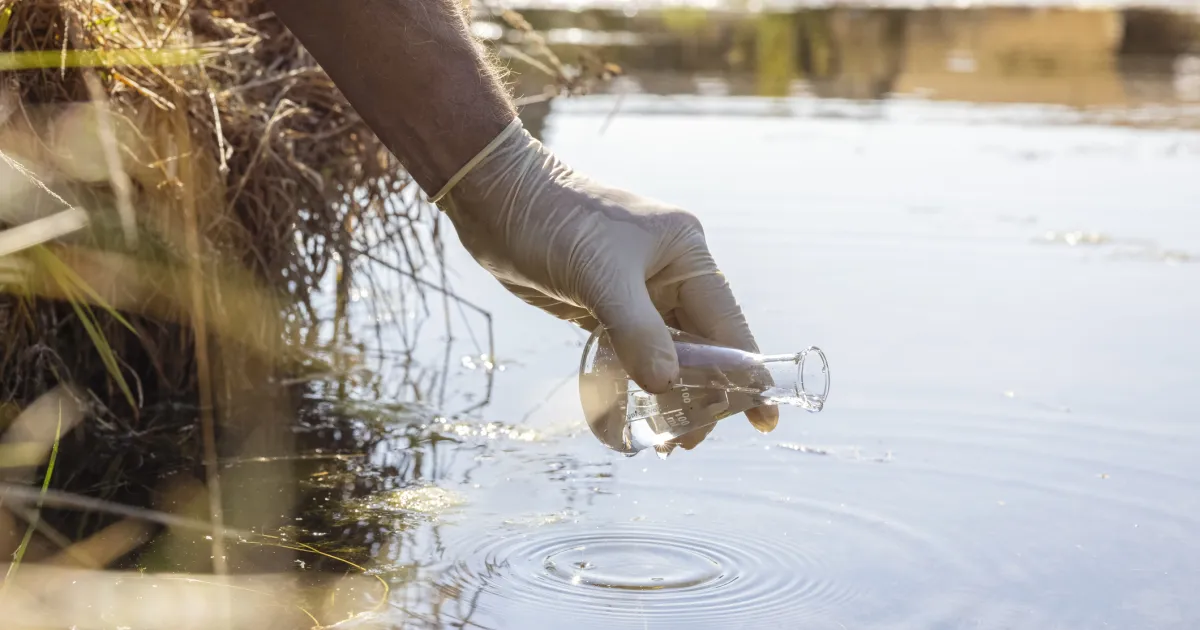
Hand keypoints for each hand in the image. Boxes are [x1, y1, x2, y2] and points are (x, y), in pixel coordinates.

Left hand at [436, 119, 777, 445]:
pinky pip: (633, 352)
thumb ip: (636, 331)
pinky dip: (636, 381)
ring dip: (667, 394)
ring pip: (668, 353)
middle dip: (701, 395)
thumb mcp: (598, 276)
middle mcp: (670, 273)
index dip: (745, 374)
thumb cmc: (552, 222)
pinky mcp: (606, 306)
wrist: (495, 198)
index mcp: (686, 255)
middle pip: (702, 346)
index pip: (728, 324)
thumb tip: (667, 385)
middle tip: (684, 442)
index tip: (761, 419)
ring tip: (663, 441)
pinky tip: (635, 413)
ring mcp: (639, 291)